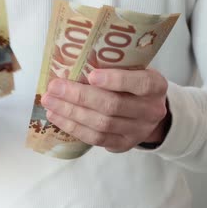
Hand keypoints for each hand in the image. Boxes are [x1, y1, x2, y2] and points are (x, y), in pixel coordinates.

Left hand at [42, 68, 169, 152]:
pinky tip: (57, 116)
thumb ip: (114, 66)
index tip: (91, 74)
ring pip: (101, 124)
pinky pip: (96, 138)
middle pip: (112, 106)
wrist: (149, 111)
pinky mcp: (123, 145)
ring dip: (70, 113)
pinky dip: (74, 127)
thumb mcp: (134, 69)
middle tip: (54, 87)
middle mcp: (151, 111)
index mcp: (156, 86)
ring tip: (50, 102)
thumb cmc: (134, 83)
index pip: (139, 84)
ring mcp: (138, 131)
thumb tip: (72, 62)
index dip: (115, 80)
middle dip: (79, 96)